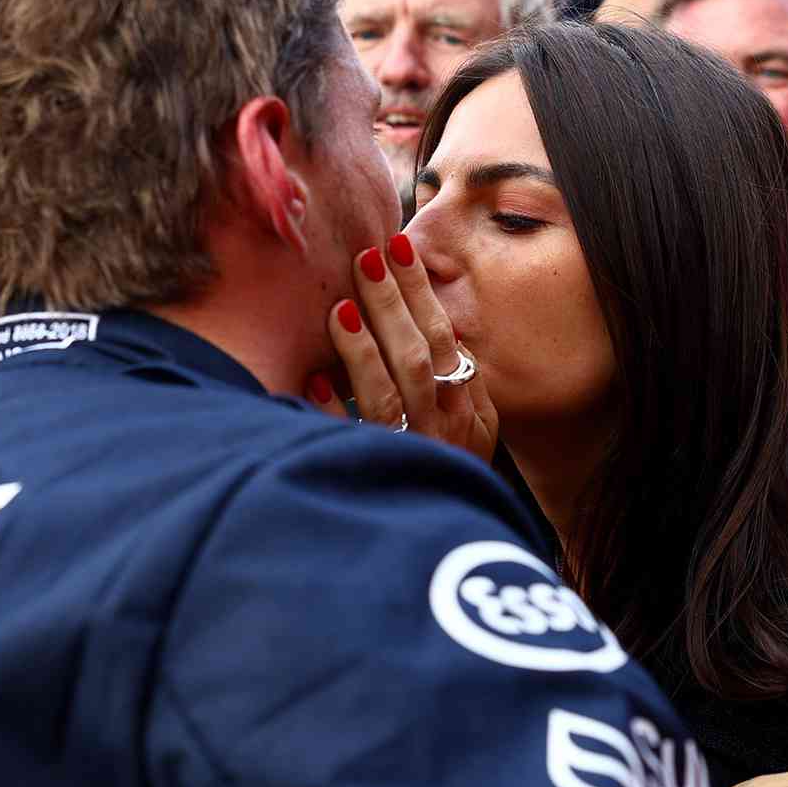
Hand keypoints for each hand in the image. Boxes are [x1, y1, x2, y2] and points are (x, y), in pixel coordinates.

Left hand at [306, 235, 497, 465]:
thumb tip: (436, 321)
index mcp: (466, 409)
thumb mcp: (475, 431)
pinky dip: (332, 413)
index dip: (420, 292)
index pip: (443, 338)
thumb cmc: (452, 475)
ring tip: (340, 309)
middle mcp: (440, 430)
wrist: (446, 542)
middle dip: (391, 304)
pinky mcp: (373, 480)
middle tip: (365, 257)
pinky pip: (350, 443)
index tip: (397, 245)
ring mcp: (408, 455)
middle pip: (415, 357)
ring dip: (362, 352)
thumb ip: (461, 381)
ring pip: (387, 397)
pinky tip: (313, 380)